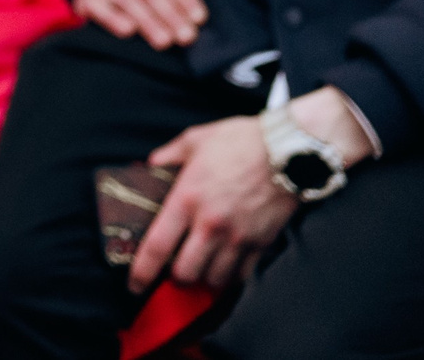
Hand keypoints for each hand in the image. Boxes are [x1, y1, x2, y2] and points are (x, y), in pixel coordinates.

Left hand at [129, 116, 295, 292]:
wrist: (288, 149)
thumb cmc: (239, 141)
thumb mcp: (193, 140)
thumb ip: (167, 156)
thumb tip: (148, 166)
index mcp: (186, 199)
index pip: (157, 246)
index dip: (142, 271)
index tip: (134, 284)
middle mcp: (210, 224)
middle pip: (185, 273)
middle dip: (175, 278)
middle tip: (172, 270)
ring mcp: (238, 237)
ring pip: (214, 279)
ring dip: (203, 278)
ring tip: (199, 267)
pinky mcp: (262, 243)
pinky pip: (243, 275)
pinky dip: (230, 276)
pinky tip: (224, 266)